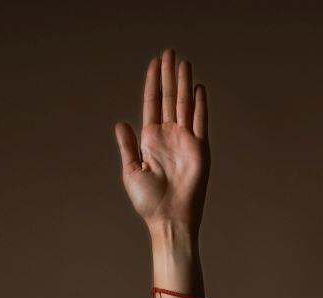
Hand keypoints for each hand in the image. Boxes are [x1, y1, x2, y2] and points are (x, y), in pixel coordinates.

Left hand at [115, 49, 209, 231]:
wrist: (169, 220)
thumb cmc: (149, 203)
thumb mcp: (131, 172)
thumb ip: (127, 146)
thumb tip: (121, 123)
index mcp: (151, 140)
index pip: (153, 103)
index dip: (153, 83)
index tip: (154, 63)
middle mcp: (169, 137)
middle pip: (169, 98)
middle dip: (168, 75)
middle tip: (169, 52)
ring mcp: (185, 141)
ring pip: (184, 104)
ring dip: (183, 83)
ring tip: (182, 62)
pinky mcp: (200, 150)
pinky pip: (200, 122)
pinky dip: (200, 105)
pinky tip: (198, 88)